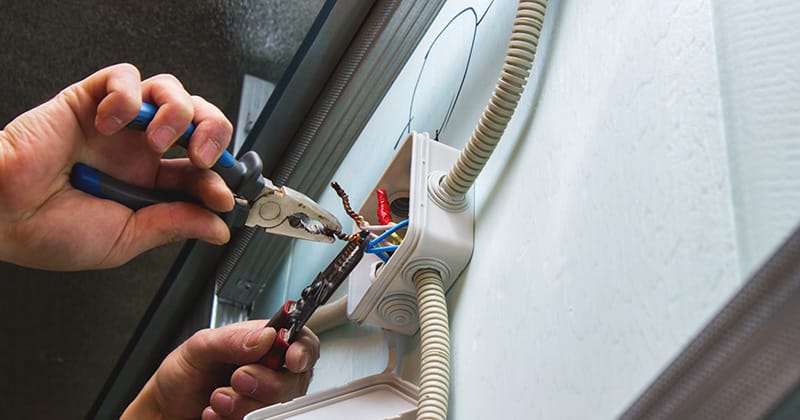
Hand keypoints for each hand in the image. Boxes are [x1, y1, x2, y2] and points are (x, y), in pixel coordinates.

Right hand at [0, 63, 234, 269]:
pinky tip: (112, 123)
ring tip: (159, 141)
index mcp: (150, 181)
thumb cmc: (51, 231)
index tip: (225, 197)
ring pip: (170, 91)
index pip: (202, 169)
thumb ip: (174, 225)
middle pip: (197, 119)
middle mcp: (138, 149)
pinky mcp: (89, 99)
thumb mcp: (127, 238)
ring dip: (177, 112)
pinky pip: (123, 76)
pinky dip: (128, 95)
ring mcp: (118, 123)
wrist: (1, 215)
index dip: (220, 178)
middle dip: (214, 133)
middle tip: (205, 158)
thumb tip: (218, 228)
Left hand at [122, 320, 319, 419]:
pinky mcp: (258, 418)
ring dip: (244, 404)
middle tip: (237, 378)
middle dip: (265, 382)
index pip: (301, 341)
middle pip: (295, 379)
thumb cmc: (183, 375)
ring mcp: (266, 398)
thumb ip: (232, 339)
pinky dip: (236, 419)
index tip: (290, 360)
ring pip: (279, 406)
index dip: (302, 351)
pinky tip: (217, 413)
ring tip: (217, 397)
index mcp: (263, 343)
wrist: (166, 409)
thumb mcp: (199, 347)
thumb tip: (265, 337)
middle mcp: (271, 370)